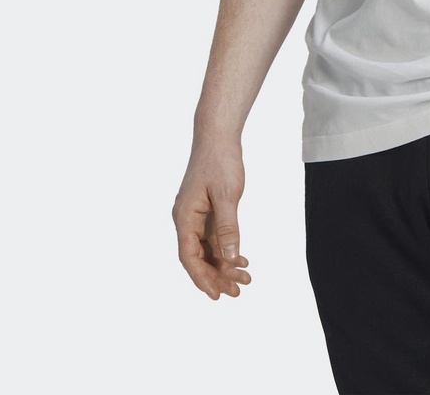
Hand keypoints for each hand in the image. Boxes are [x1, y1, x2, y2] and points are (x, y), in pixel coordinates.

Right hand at [172, 138, 251, 299]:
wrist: (218, 136)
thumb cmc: (220, 161)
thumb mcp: (226, 195)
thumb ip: (228, 227)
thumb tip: (229, 258)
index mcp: (184, 217)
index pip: (189, 257)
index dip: (202, 278)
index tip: (217, 295)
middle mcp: (186, 219)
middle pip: (198, 257)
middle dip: (216, 276)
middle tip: (238, 291)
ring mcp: (195, 216)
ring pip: (207, 248)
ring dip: (224, 264)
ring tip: (245, 278)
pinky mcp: (206, 210)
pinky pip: (213, 237)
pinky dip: (226, 249)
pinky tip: (241, 259)